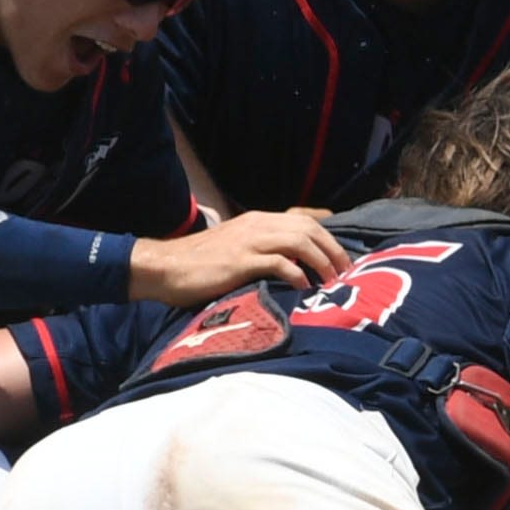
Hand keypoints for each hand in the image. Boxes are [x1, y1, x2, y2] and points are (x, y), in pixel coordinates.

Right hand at [128, 208, 343, 308]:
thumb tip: (290, 267)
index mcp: (258, 220)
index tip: (341, 260)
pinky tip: (303, 288)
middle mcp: (257, 225)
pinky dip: (296, 274)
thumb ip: (260, 250)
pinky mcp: (240, 261)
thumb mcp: (235, 248)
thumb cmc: (198, 264)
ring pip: (299, 242)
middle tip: (345, 273)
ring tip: (330, 282)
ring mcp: (249, 241)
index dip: (328, 239)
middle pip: (309, 229)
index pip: (304, 221)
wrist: (164, 267)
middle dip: (332, 250)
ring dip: (321, 262)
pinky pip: (278, 262)